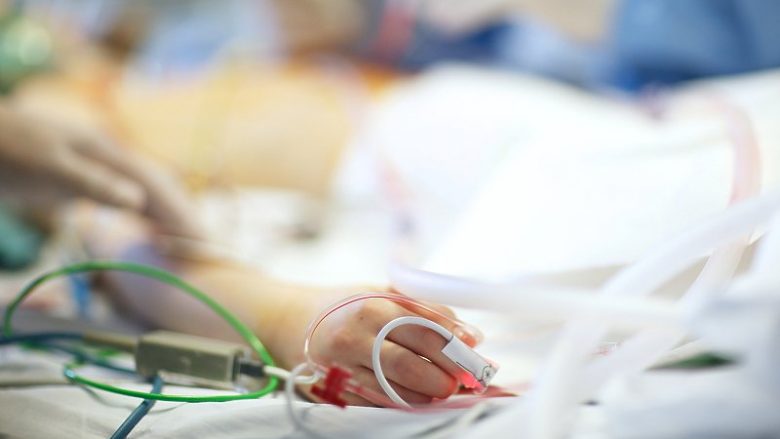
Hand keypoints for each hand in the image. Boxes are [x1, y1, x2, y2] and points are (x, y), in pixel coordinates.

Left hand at [0, 105, 202, 236]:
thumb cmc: (11, 150)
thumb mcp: (50, 167)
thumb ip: (94, 183)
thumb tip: (138, 201)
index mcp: (108, 153)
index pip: (157, 186)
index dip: (180, 213)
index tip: (200, 241)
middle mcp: (113, 159)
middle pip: (161, 189)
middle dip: (185, 218)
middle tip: (209, 249)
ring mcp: (104, 168)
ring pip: (149, 195)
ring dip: (171, 219)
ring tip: (192, 245)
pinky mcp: (91, 179)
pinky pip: (132, 199)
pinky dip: (150, 217)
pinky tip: (156, 231)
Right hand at [304, 294, 479, 405]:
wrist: (287, 319)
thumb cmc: (342, 304)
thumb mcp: (379, 292)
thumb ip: (423, 308)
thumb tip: (469, 334)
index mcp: (372, 305)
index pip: (426, 328)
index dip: (456, 343)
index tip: (477, 351)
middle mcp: (357, 334)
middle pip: (413, 362)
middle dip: (447, 375)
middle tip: (467, 380)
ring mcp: (343, 365)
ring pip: (395, 388)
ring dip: (428, 394)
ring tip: (446, 390)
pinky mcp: (333, 388)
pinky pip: (375, 402)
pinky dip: (402, 404)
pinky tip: (418, 399)